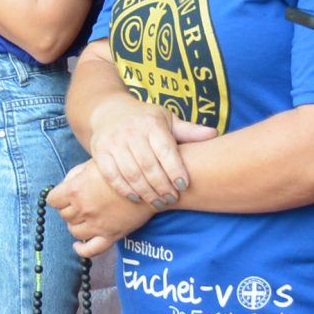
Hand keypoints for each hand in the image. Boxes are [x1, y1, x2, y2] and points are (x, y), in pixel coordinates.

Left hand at [48, 161, 157, 258]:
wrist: (151, 181)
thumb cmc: (122, 167)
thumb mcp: (94, 162)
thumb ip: (75, 174)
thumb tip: (64, 186)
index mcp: (76, 189)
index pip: (52, 200)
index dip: (57, 197)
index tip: (64, 195)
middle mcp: (83, 209)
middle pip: (64, 215)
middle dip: (69, 208)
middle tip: (81, 202)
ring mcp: (96, 224)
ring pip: (74, 231)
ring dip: (76, 224)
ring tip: (85, 217)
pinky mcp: (110, 235)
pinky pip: (90, 250)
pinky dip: (81, 250)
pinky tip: (78, 246)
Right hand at [83, 91, 193, 207]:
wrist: (108, 111)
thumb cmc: (145, 119)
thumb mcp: (167, 120)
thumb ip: (189, 130)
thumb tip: (214, 134)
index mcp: (152, 124)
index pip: (166, 150)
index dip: (175, 170)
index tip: (184, 185)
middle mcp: (131, 132)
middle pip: (149, 165)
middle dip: (162, 186)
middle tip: (172, 199)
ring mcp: (114, 142)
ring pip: (131, 173)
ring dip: (146, 192)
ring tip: (158, 202)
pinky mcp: (99, 152)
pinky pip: (112, 176)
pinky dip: (124, 190)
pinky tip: (137, 198)